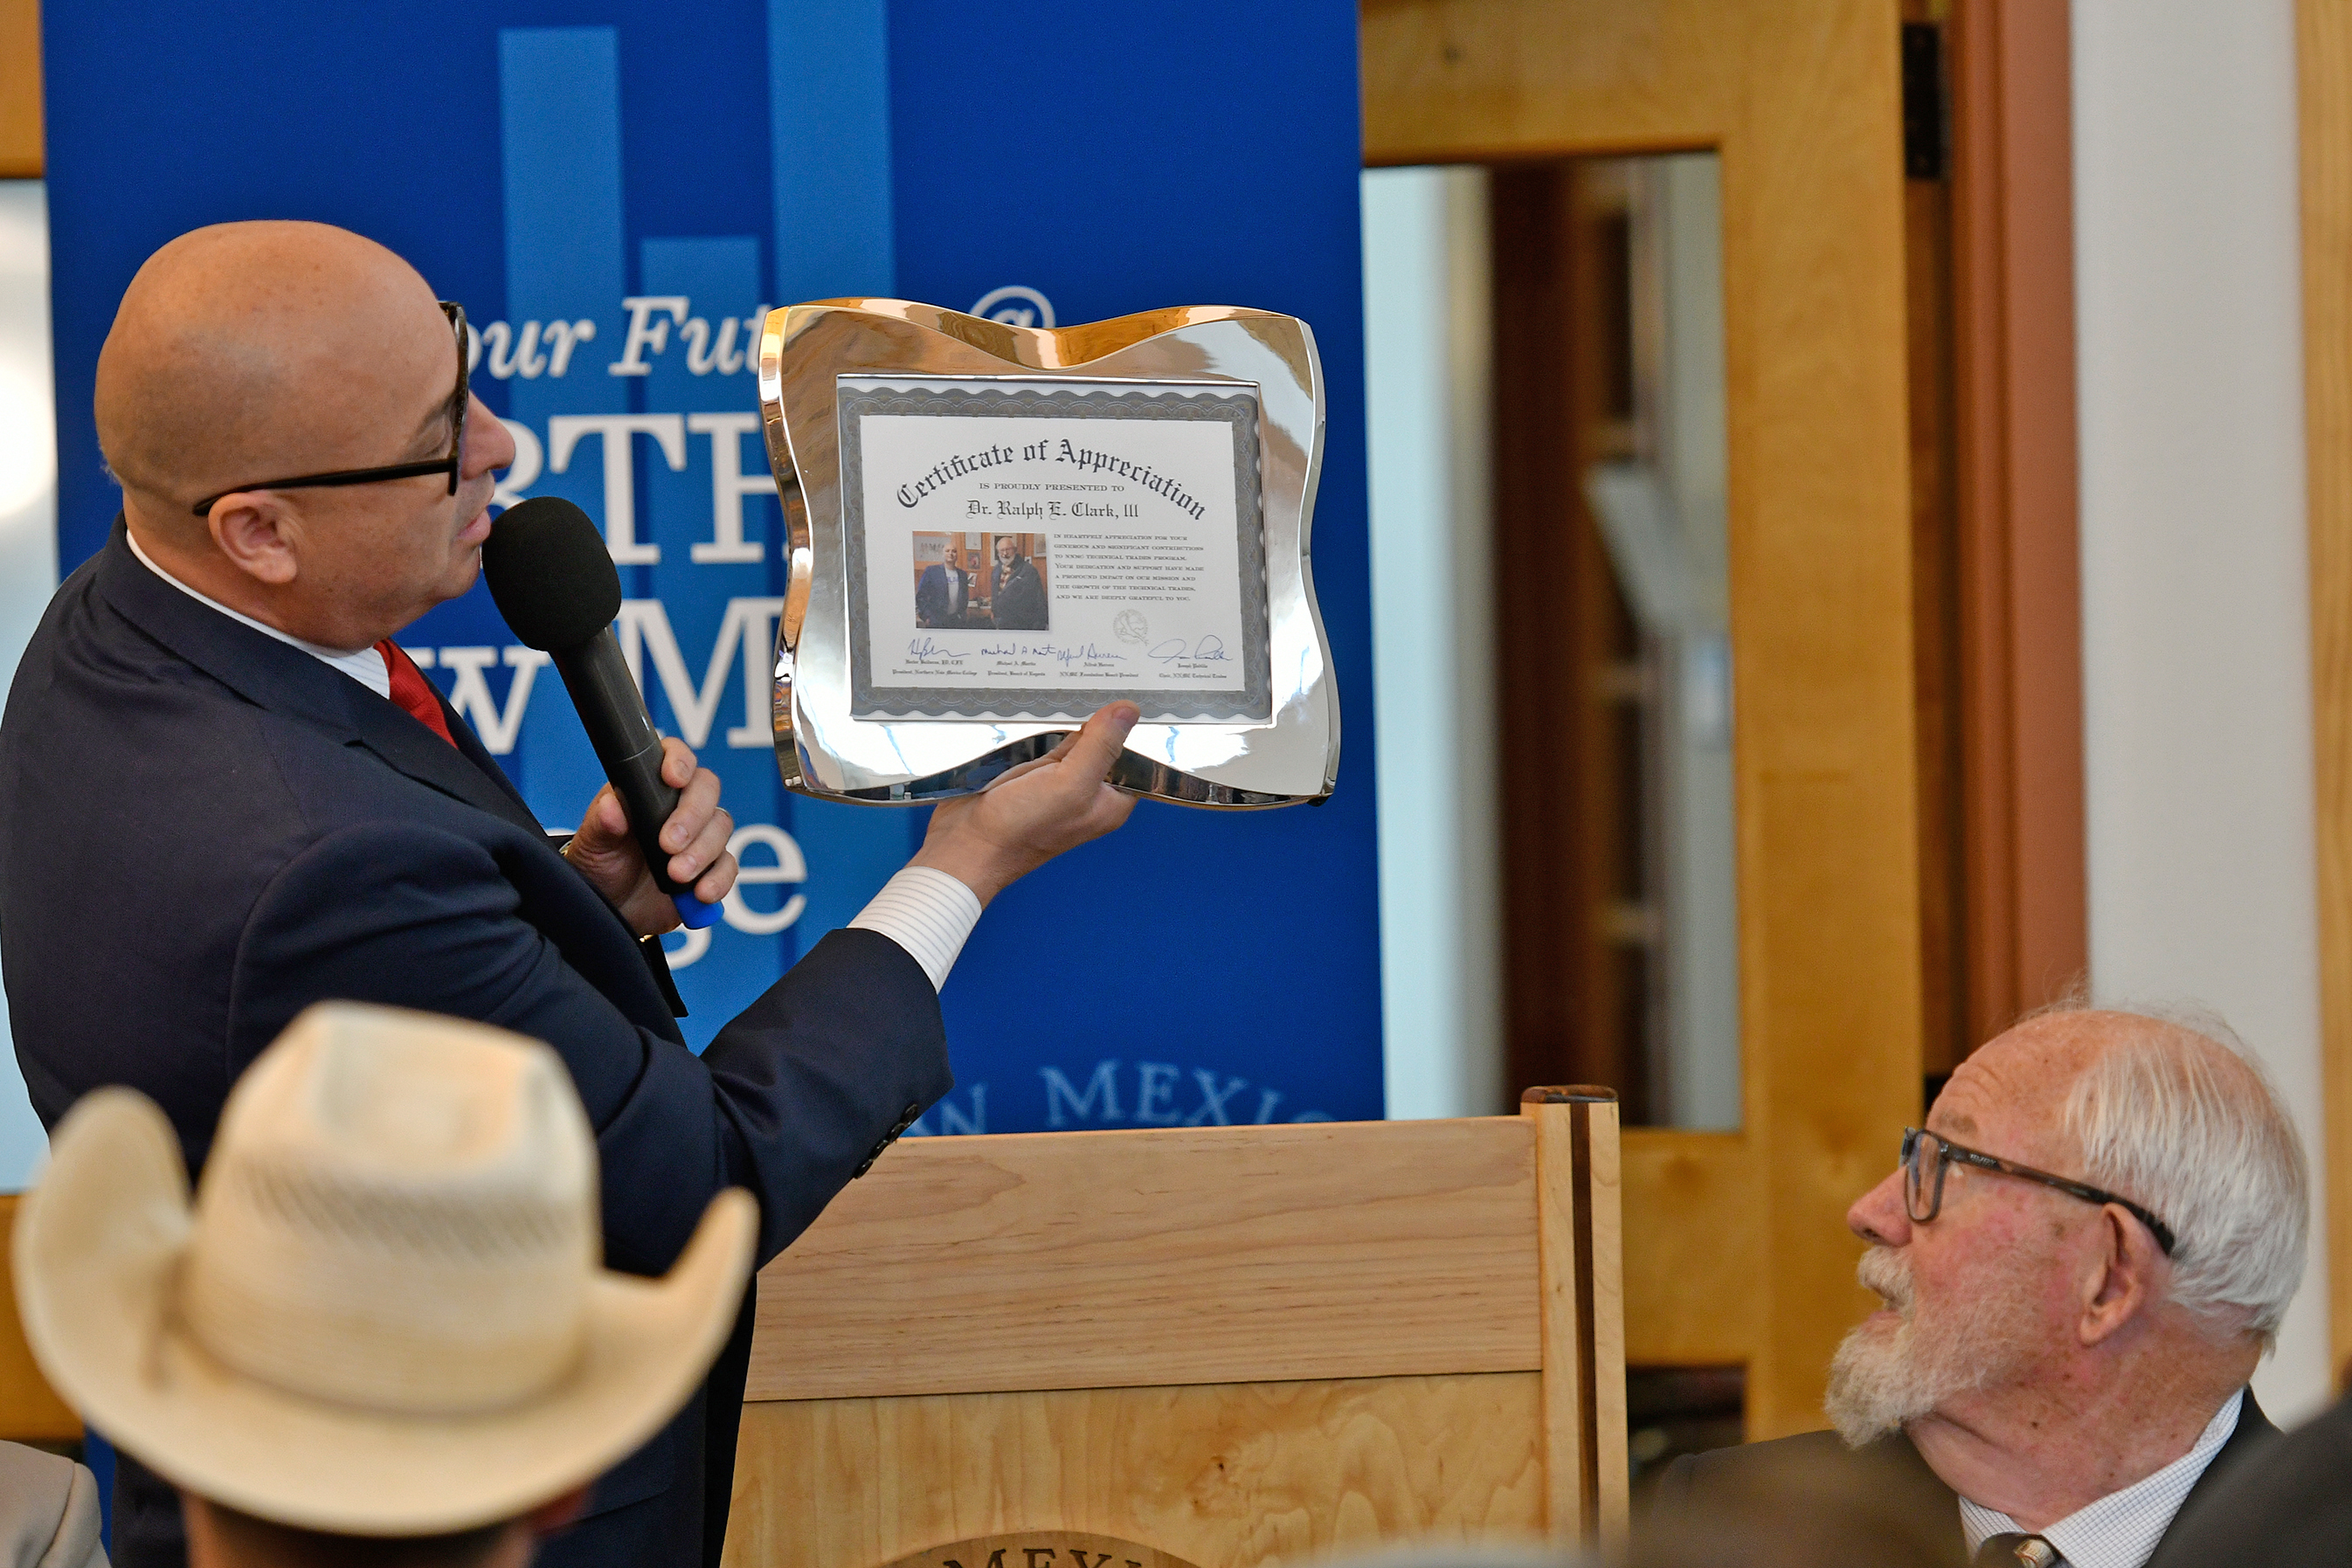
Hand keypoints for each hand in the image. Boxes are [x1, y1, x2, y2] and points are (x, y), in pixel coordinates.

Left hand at [564, 737, 737, 935]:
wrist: (611, 907)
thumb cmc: (600, 865)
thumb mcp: (592, 844)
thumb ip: (601, 824)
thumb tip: (611, 808)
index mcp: (650, 787)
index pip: (674, 757)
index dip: (679, 761)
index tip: (673, 778)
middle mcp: (679, 805)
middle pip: (706, 790)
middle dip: (691, 816)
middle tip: (668, 843)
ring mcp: (699, 835)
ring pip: (720, 827)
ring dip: (702, 851)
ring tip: (676, 875)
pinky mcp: (710, 867)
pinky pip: (728, 866)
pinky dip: (718, 879)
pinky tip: (700, 891)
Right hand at [911, 701, 1140, 904]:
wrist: (967, 844)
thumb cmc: (1022, 827)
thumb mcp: (1071, 784)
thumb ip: (1101, 746)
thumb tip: (1129, 710)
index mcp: (1109, 802)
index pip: (1134, 757)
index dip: (1130, 729)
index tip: (1126, 696)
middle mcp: (1088, 792)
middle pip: (1105, 745)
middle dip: (1100, 719)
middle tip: (1097, 683)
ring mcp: (1059, 782)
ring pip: (1075, 739)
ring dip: (1070, 719)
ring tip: (1073, 688)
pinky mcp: (1032, 773)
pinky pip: (1046, 740)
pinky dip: (1045, 726)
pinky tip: (1045, 707)